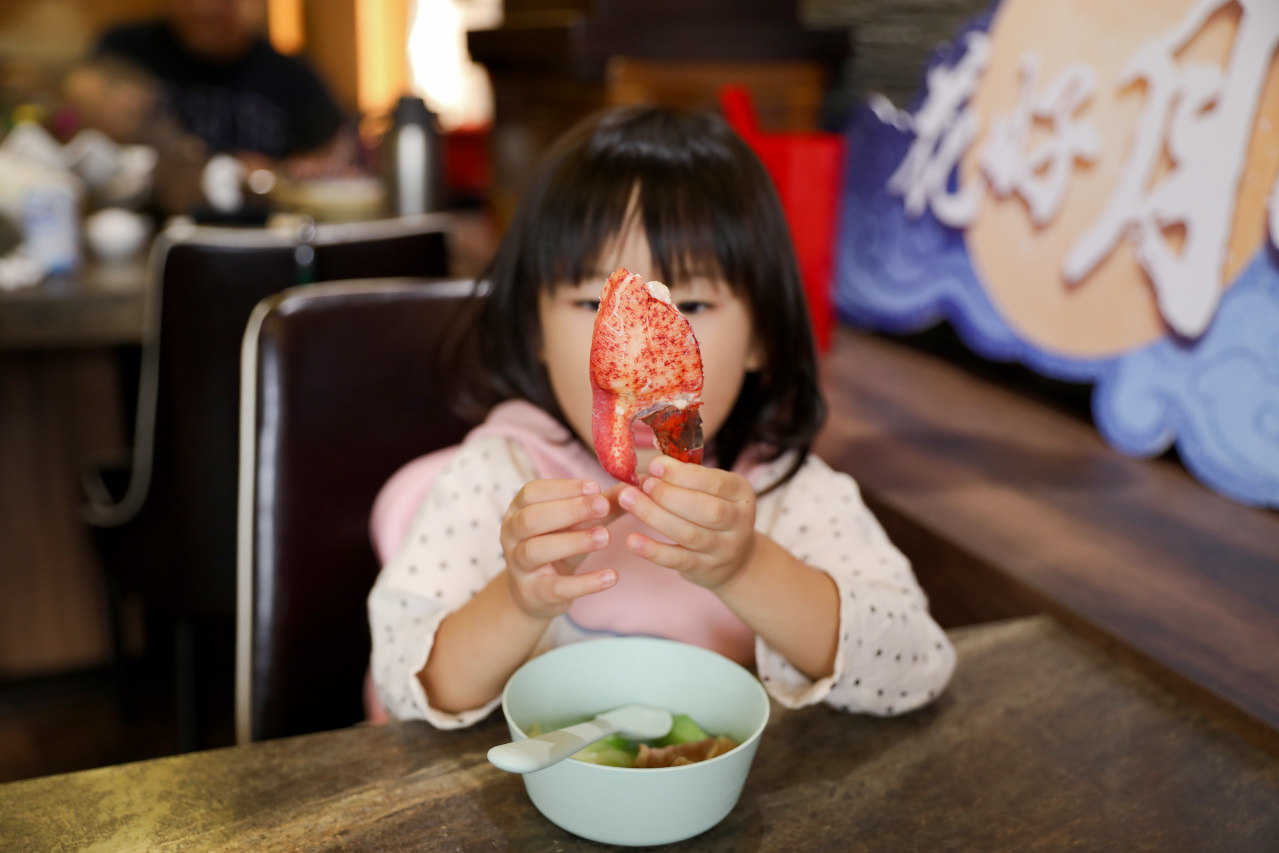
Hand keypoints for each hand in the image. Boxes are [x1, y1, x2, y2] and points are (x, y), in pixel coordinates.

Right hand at [500, 479, 624, 618]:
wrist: (536, 592)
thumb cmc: (557, 545)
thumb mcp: (576, 523)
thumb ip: (599, 504)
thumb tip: (632, 487)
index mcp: (518, 510)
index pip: (533, 492)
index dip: (564, 488)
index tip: (595, 487)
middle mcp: (511, 535)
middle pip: (532, 519)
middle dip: (569, 510)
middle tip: (602, 506)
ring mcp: (518, 566)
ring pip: (536, 550)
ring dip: (574, 541)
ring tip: (606, 536)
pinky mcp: (533, 593)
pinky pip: (557, 587)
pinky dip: (585, 583)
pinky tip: (612, 576)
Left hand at [618, 456, 757, 590]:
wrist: (735, 558)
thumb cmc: (714, 511)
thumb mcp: (713, 490)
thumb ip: (687, 476)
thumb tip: (654, 465)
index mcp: (740, 493)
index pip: (714, 482)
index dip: (682, 474)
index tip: (655, 465)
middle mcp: (738, 521)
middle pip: (705, 510)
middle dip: (669, 495)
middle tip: (643, 485)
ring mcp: (723, 548)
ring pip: (688, 534)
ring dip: (654, 516)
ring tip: (627, 500)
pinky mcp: (705, 569)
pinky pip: (677, 560)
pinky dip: (653, 551)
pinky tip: (632, 541)